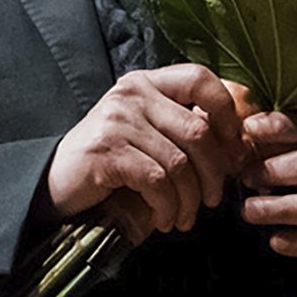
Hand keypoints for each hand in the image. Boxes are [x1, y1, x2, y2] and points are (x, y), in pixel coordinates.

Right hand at [45, 64, 245, 241]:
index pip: (200, 78)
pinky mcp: (106, 151)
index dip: (226, 112)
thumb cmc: (113, 161)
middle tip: (212, 200)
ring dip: (189, 200)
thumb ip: (185, 129)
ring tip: (184, 218)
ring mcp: (118, 120)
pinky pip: (157, 181)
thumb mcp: (150, 133)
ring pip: (179, 162)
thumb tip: (239, 147)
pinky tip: (165, 219)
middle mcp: (133, 93)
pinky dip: (167, 207)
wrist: (58, 182)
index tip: (233, 147)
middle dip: (214, 173)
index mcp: (147, 81)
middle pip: (198, 129)